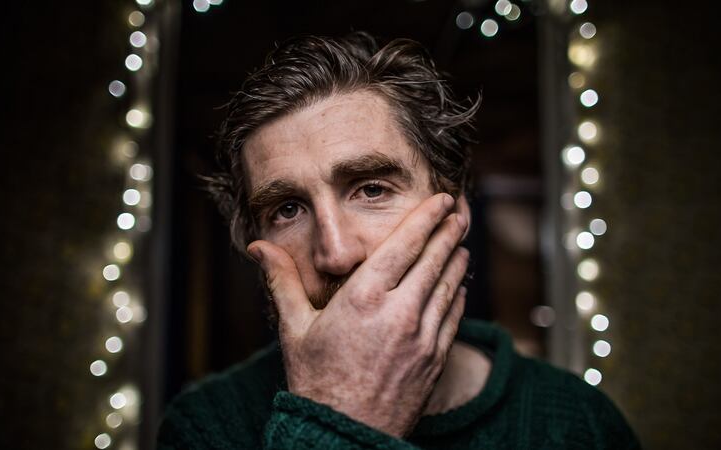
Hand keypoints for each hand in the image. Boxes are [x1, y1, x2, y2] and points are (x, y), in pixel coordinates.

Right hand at [247, 193, 469, 436]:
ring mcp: (422, 337)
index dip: (426, 218)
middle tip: (458, 212)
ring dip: (457, 259)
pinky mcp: (434, 358)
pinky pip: (453, 316)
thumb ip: (283, 281)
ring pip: (449, 286)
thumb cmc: (314, 382)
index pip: (405, 245)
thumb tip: (259, 246)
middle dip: (448, 231)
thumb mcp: (294, 329)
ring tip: (461, 242)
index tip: (440, 200)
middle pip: (433, 259)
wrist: (343, 436)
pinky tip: (459, 285)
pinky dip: (458, 294)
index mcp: (363, 298)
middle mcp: (399, 312)